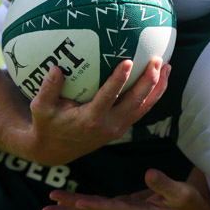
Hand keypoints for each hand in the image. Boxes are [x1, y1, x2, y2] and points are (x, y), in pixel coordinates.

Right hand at [24, 57, 169, 164]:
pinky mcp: (121, 127)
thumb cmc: (47, 125)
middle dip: (149, 81)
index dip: (119, 80)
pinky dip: (153, 95)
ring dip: (157, 87)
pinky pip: (142, 110)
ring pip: (144, 107)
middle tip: (158, 59)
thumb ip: (48, 89)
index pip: (108, 97)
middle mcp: (109, 125)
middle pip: (135, 102)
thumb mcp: (41, 109)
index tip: (128, 61)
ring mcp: (118, 127)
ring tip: (168, 66)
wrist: (55, 150)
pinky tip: (160, 78)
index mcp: (90, 120)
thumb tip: (56, 68)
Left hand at [41, 167, 209, 209]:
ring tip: (49, 205)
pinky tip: (71, 202)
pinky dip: (84, 204)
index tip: (78, 204)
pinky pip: (99, 206)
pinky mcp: (124, 208)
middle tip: (47, 208)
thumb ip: (165, 185)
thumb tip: (148, 173)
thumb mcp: (184, 194)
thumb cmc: (190, 206)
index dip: (96, 207)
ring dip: (72, 208)